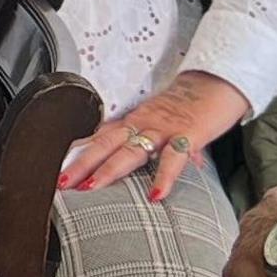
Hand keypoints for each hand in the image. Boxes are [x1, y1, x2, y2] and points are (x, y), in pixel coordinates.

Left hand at [62, 69, 252, 201]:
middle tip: (60, 182)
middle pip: (105, 144)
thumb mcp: (161, 122)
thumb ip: (152, 145)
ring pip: (130, 150)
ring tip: (90, 188)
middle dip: (81, 164)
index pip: (100, 137)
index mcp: (134, 121)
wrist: (218, 81)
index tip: (58, 169)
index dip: (78, 153)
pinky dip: (164, 177)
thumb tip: (153, 169)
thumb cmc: (189, 105)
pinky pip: (173, 159)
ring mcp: (163, 129)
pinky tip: (155, 195)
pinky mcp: (187, 134)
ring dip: (108, 170)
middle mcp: (142, 124)